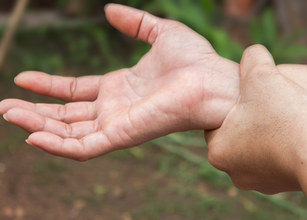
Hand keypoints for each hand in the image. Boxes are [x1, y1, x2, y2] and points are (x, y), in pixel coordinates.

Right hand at [0, 4, 238, 160]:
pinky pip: (85, 147)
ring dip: (38, 126)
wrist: (215, 80)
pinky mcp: (124, 136)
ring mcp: (118, 123)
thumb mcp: (159, 32)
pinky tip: (33, 137)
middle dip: (35, 111)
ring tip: (9, 115)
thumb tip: (109, 10)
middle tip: (4, 107)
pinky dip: (59, 146)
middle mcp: (115, 108)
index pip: (76, 91)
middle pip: (67, 114)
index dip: (49, 86)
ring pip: (70, 132)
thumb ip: (135, 22)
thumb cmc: (196, 60)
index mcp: (120, 87)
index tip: (23, 78)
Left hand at [205, 45, 306, 193]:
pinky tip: (299, 134)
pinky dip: (286, 145)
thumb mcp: (262, 75)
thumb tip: (252, 53)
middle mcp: (233, 171)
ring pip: (260, 145)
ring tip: (288, 118)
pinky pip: (278, 157)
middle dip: (254, 116)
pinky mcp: (280, 185)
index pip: (219, 118)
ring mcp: (257, 181)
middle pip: (240, 132)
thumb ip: (251, 58)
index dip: (238, 101)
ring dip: (271, 131)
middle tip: (272, 104)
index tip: (256, 94)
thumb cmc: (285, 116)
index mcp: (217, 150)